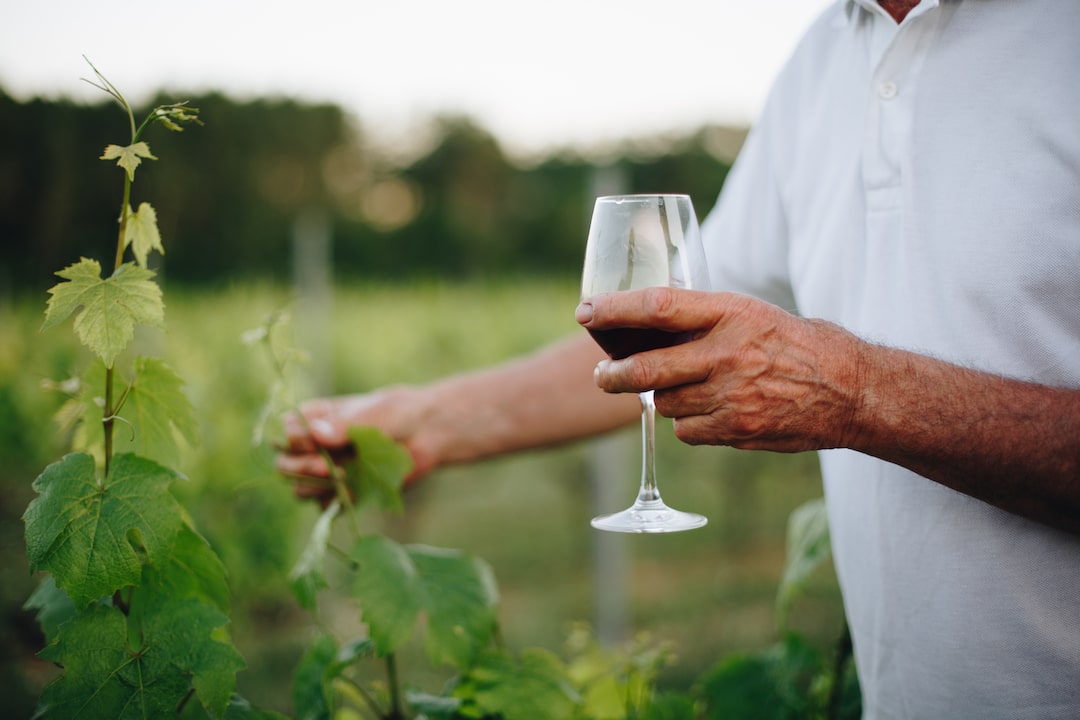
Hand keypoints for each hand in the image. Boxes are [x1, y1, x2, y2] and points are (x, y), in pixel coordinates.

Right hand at [275, 386, 436, 500]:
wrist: (425, 433)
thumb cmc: (397, 413)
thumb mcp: (373, 413)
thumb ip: (345, 425)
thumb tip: (316, 434)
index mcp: (313, 420)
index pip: (284, 433)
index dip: (294, 442)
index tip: (317, 442)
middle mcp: (314, 447)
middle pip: (284, 466)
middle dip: (301, 469)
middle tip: (327, 468)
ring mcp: (326, 472)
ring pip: (300, 490)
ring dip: (317, 487)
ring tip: (345, 477)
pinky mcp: (342, 492)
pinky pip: (325, 506)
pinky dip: (335, 502)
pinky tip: (354, 492)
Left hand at [576, 288, 863, 452]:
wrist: (849, 391)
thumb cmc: (794, 344)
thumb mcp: (751, 314)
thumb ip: (704, 319)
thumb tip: (645, 325)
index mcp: (731, 312)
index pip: (658, 306)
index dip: (615, 309)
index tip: (586, 311)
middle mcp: (727, 353)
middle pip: (648, 368)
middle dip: (614, 375)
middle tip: (601, 377)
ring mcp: (732, 396)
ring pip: (667, 403)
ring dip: (666, 398)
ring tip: (690, 389)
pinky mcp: (737, 430)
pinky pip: (688, 431)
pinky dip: (690, 424)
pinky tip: (713, 411)